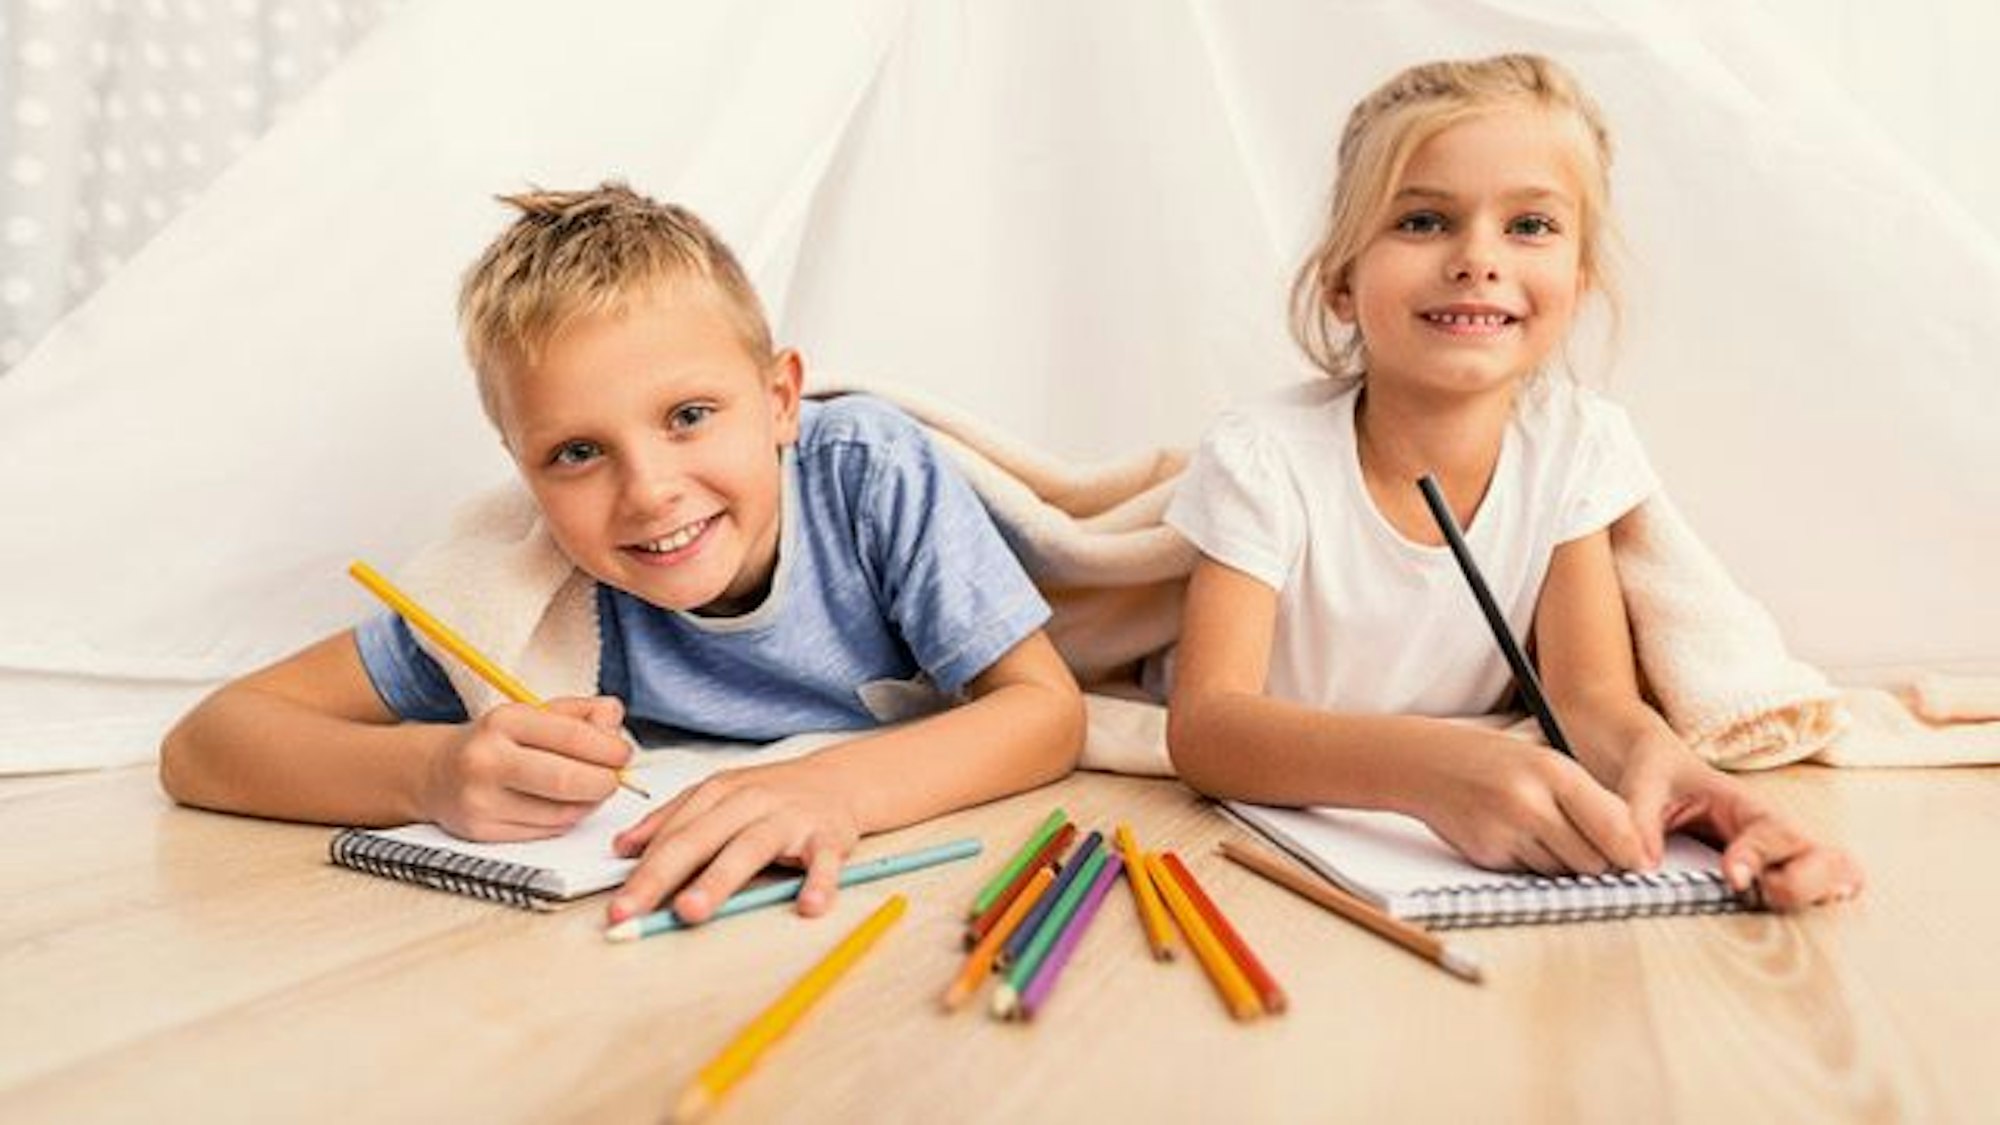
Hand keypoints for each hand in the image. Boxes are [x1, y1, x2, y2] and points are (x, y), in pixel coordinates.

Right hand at [420, 696, 630, 841]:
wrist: (436, 771)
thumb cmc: (498, 740)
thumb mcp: (536, 713)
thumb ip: (583, 714)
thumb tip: (614, 726)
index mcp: (504, 721)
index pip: (572, 736)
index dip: (609, 749)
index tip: (623, 754)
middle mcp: (487, 759)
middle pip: (567, 781)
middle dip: (604, 783)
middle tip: (613, 779)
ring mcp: (481, 800)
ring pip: (561, 813)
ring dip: (588, 804)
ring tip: (588, 790)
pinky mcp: (482, 831)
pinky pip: (545, 831)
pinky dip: (566, 820)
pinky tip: (563, 805)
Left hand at [607, 758, 861, 924]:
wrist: (838, 779)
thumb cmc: (772, 795)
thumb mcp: (718, 796)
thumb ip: (671, 820)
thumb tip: (623, 847)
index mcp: (718, 793)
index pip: (672, 836)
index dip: (641, 873)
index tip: (617, 908)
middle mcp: (749, 802)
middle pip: (698, 840)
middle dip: (660, 877)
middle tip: (632, 911)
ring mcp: (789, 818)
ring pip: (749, 849)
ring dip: (717, 881)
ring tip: (690, 911)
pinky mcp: (828, 836)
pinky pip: (823, 861)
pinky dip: (819, 883)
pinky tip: (808, 906)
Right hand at [1421, 736, 1650, 875]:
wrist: (1428, 764)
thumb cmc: (1497, 762)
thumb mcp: (1547, 763)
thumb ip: (1590, 800)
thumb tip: (1632, 850)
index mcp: (1553, 772)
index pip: (1614, 827)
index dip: (1634, 853)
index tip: (1643, 865)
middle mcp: (1530, 803)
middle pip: (1593, 860)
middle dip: (1600, 862)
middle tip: (1595, 850)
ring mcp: (1506, 831)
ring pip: (1563, 872)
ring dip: (1565, 864)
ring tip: (1546, 834)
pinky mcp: (1487, 854)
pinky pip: (1531, 874)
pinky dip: (1533, 864)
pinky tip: (1517, 837)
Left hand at [1608, 736, 1863, 909]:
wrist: (1662, 768)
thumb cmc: (1660, 774)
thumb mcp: (1644, 786)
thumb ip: (1642, 822)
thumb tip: (1645, 867)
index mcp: (1745, 805)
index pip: (1772, 831)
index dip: (1759, 857)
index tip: (1734, 878)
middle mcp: (1775, 831)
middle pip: (1827, 859)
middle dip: (1803, 885)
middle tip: (1761, 893)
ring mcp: (1783, 854)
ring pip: (1836, 875)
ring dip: (1816, 895)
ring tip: (1773, 902)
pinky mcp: (1778, 873)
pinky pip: (1819, 891)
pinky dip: (1815, 903)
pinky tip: (1784, 909)